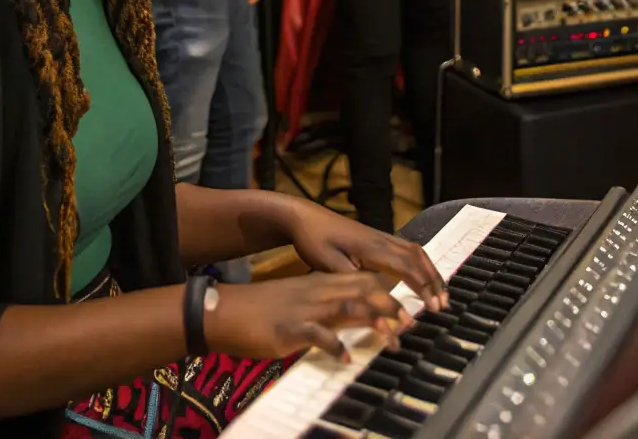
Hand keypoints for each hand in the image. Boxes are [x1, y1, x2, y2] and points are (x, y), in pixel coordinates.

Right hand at [206, 272, 410, 362]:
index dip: (387, 291)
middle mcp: (318, 292)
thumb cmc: (262, 309)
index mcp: (320, 285)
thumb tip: (349, 318)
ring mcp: (306, 308)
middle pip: (361, 291)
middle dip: (389, 305)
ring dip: (372, 321)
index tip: (408, 307)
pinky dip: (334, 345)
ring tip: (391, 338)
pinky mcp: (291, 327)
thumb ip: (324, 307)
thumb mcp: (298, 302)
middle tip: (410, 324)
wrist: (227, 310)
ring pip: (347, 307)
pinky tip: (345, 357)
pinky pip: (318, 335)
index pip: (361, 280)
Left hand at [286, 202, 446, 313]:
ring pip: (414, 251)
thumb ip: (351, 277)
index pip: (406, 267)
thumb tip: (373, 293)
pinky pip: (406, 249)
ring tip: (439, 292)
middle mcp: (381, 239)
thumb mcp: (327, 263)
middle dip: (433, 279)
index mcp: (372, 247)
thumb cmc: (314, 240)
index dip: (423, 286)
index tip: (434, 306)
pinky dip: (419, 263)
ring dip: (429, 270)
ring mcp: (380, 237)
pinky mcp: (376, 238)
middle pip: (417, 257)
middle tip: (444, 303)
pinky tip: (421, 276)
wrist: (304, 217)